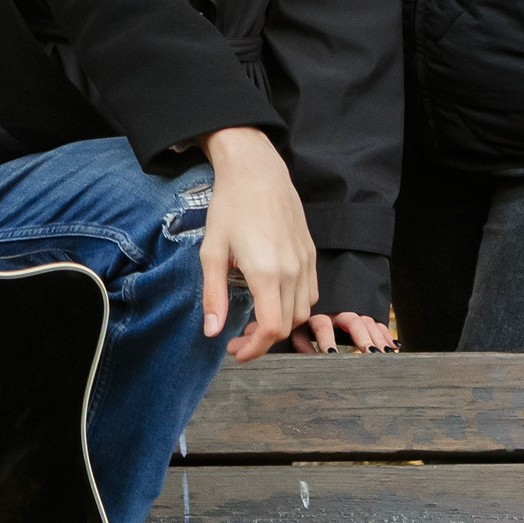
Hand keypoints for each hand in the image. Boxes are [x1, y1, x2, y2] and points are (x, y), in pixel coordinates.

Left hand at [198, 127, 315, 362]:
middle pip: (288, 325)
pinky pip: (311, 292)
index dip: (255, 349)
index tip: (236, 352)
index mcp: (266, 272)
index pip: (271, 329)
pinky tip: (274, 297)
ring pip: (303, 311)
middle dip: (263, 340)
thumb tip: (212, 332)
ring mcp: (305, 261)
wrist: (256, 171)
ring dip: (281, 323)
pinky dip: (295, 305)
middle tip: (238, 337)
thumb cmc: (230, 207)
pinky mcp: (311, 252)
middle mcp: (292, 270)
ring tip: (255, 318)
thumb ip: (213, 295)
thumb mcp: (211, 251)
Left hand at [294, 310, 394, 352]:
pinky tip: (394, 347)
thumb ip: (302, 344)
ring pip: (367, 322)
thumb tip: (307, 361)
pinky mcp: (364, 313)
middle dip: (362, 337)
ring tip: (385, 354)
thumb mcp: (300, 328)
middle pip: (352, 321)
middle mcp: (337, 310)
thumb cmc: (306, 319)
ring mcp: (353, 310)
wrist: (321, 292)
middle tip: (370, 353)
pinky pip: (377, 323)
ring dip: (378, 338)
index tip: (332, 354)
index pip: (322, 325)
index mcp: (318, 313)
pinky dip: (386, 335)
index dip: (326, 340)